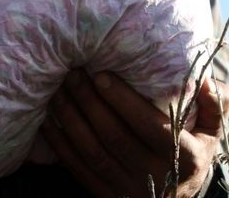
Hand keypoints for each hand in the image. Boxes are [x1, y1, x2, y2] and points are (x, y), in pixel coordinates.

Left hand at [41, 69, 227, 197]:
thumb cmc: (189, 160)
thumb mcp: (209, 136)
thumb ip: (211, 107)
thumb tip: (205, 79)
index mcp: (183, 157)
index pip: (149, 126)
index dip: (123, 100)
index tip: (101, 74)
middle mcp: (153, 174)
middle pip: (113, 135)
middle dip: (88, 101)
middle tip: (72, 73)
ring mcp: (126, 187)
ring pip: (90, 150)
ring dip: (69, 117)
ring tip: (57, 89)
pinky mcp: (103, 194)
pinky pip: (76, 167)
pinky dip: (58, 143)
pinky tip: (46, 119)